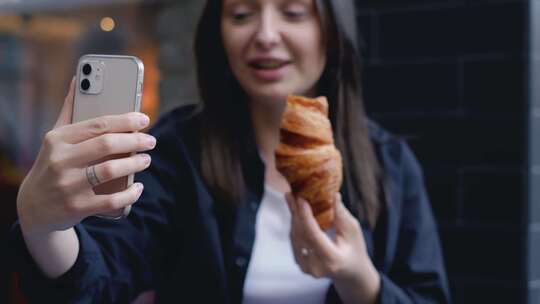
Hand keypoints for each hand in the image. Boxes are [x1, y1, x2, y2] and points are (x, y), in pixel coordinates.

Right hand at [17, 77, 154, 235]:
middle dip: (135, 140)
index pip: (98, 124)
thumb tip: (77, 78)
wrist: (33, 208)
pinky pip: (111, 201)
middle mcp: (61, 161)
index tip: (144, 119)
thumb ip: (69, 110)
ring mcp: (68, 186)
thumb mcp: (54, 138)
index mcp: (58, 140)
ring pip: (111, 171)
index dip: (125, 120)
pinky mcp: (77, 208)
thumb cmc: (52, 165)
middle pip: (107, 145)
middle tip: (151, 141)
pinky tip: (138, 187)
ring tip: (146, 159)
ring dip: (135, 164)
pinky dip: (129, 193)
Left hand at [285, 192, 379, 302]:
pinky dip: (295, 226)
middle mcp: (317, 267)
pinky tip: (295, 213)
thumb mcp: (353, 231)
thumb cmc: (355, 249)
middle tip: (292, 194)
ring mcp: (307, 268)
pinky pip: (295, 242)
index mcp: (332, 259)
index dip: (305, 216)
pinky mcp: (301, 265)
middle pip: (301, 236)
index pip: (314, 236)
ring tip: (291, 200)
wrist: (351, 272)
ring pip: (295, 238)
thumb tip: (334, 195)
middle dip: (296, 213)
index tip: (300, 199)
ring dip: (293, 218)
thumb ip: (342, 215)